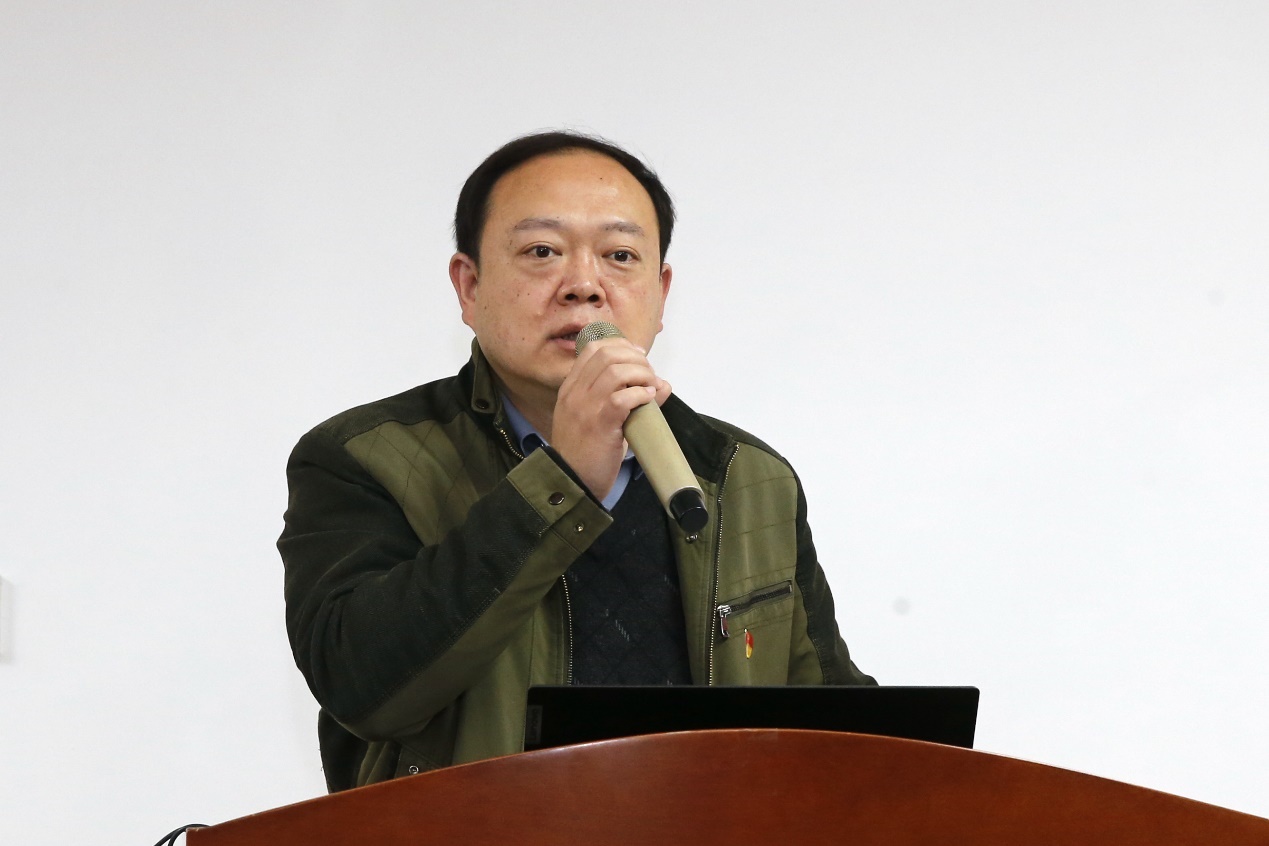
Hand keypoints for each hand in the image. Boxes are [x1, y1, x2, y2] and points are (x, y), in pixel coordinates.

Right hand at [550, 337, 671, 499]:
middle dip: (635, 359)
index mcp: (570, 388)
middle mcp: (575, 393)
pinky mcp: (599, 424)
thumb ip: (622, 399)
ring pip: (616, 371)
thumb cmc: (585, 453)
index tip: (638, 357)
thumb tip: (661, 385)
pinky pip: (623, 397)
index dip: (621, 346)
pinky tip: (647, 401)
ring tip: (650, 388)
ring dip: (641, 375)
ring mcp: (585, 407)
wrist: (570, 482)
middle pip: (607, 354)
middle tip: (648, 374)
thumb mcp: (597, 420)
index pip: (593, 349)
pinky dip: (641, 395)